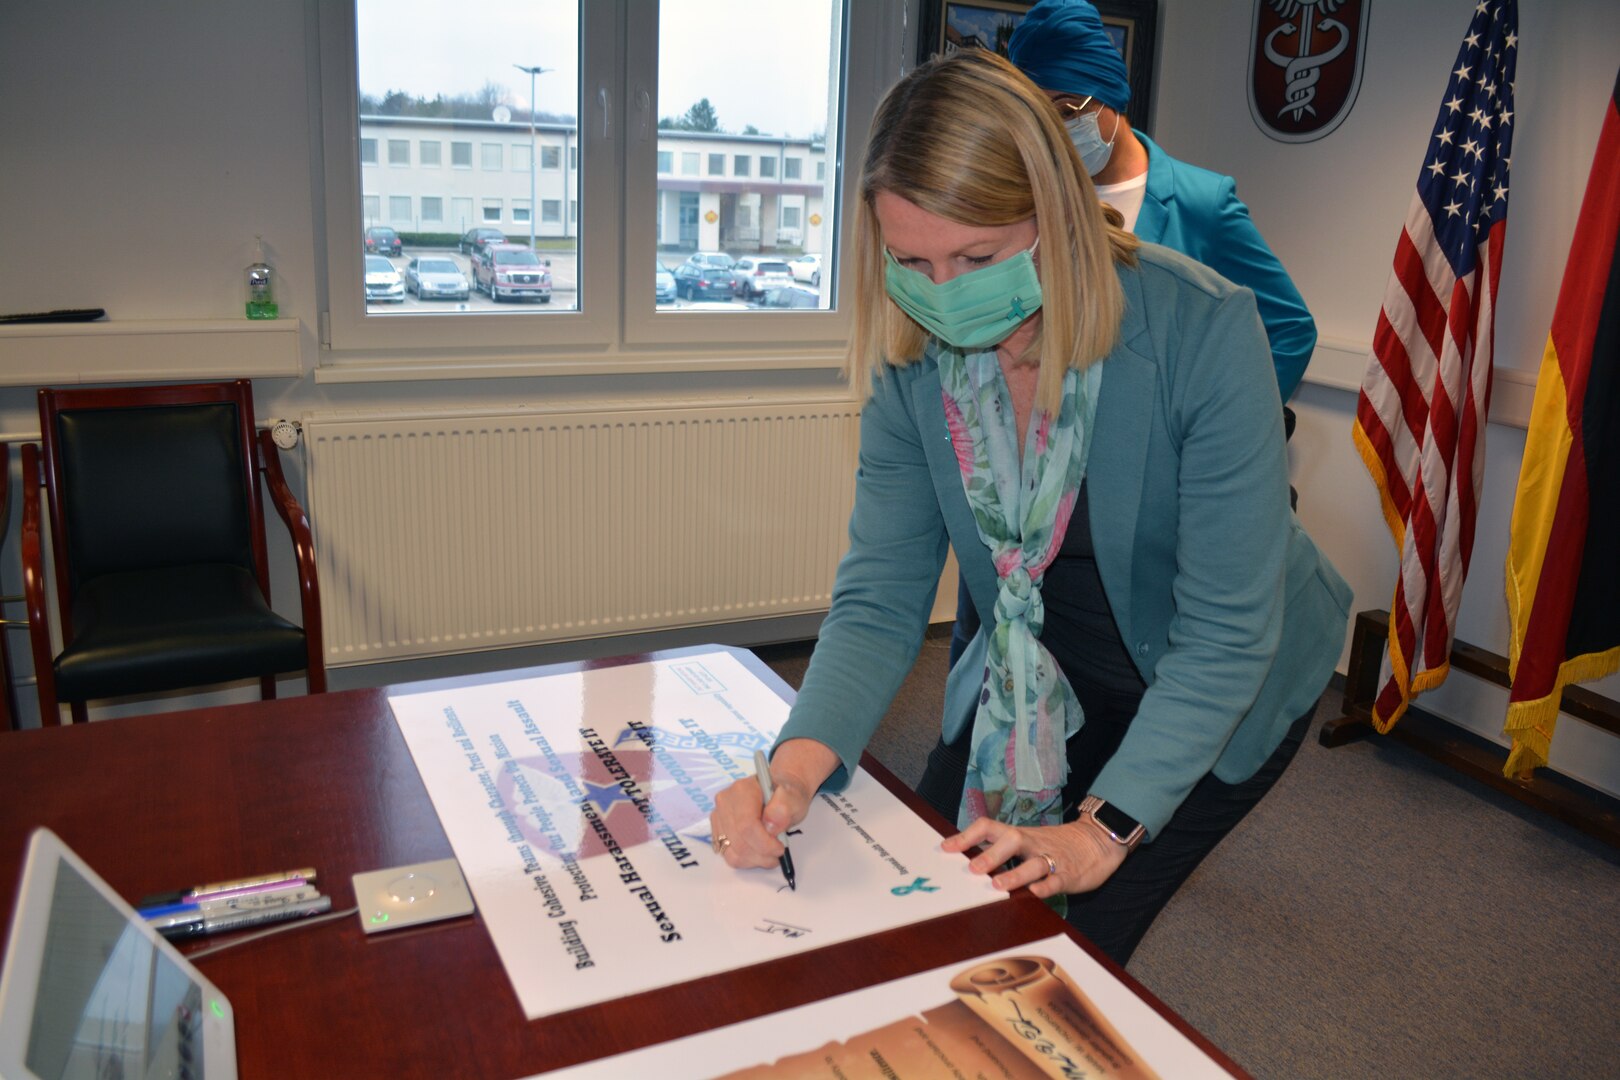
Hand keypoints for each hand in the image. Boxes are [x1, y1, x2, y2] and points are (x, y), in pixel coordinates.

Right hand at [709, 738, 834, 869]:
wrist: (780, 791)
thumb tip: (770, 824)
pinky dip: (747, 860)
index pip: (746, 825)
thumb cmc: (787, 792)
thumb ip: (784, 807)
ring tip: (770, 853)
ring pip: (732, 853)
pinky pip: (729, 856)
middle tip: (779, 851)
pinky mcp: (719, 831)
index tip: (780, 848)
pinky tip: (760, 851)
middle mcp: (725, 802)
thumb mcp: (794, 796)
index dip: (764, 844)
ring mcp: (719, 817)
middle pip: (739, 843)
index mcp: (742, 790)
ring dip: (755, 860)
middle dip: (762, 854)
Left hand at [941, 815, 1128, 898]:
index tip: (946, 848)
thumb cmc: (1054, 844)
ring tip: (998, 885)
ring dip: (1015, 874)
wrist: (1097, 840)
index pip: (989, 827)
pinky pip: (1056, 880)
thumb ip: (1001, 848)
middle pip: (1010, 840)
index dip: (967, 836)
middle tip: (971, 868)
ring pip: (1033, 862)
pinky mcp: (1068, 875)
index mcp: (1019, 834)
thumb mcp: (1027, 840)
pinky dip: (1045, 887)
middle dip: (990, 854)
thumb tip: (966, 858)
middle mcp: (1032, 844)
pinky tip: (1035, 894)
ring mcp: (1051, 859)